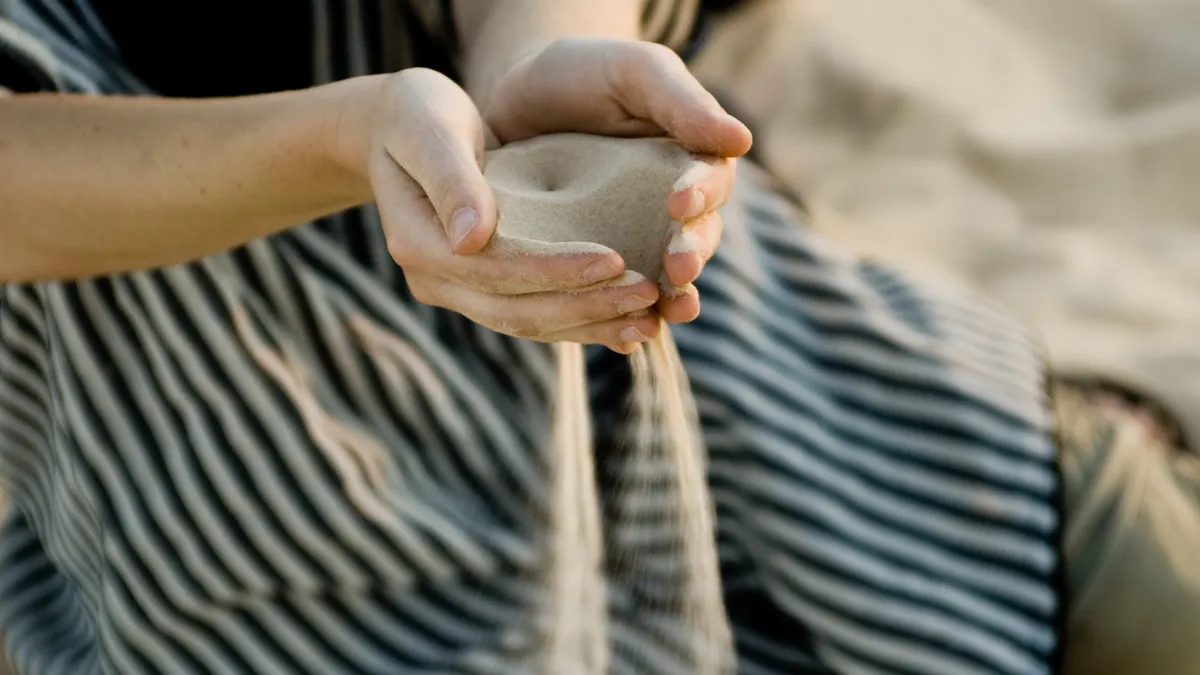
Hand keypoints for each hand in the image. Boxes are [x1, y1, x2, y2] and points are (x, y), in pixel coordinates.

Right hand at [344, 68, 662, 351]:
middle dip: (587, 306)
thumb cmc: (416, 116)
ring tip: (651, 320)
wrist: (399, 133)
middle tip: (649, 295)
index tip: (615, 258)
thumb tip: (473, 237)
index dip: (556, 269)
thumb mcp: (429, 130)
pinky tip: (630, 322)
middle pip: (518, 311)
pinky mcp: (485, 291)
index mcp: (419, 245)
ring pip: (531, 323)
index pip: (496, 270)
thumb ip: (451, 179)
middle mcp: (437, 281)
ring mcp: (459, 292)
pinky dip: (584, 321)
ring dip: (592, 325)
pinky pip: (537, 316)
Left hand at [483, 38, 753, 324]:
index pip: (709, 184)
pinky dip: (621, 322)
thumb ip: (681, 103)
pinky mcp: (594, 267)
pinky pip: (614, 301)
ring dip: (668, 302)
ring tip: (664, 316)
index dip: (700, 196)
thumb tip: (740, 141)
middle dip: (690, 257)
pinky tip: (622, 338)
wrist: (517, 97)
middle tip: (678, 268)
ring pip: (662, 280)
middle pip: (695, 241)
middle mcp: (669, 210)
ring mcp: (634, 241)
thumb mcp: (633, 72)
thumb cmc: (585, 73)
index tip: (680, 201)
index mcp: (690, 162)